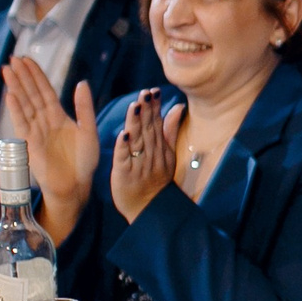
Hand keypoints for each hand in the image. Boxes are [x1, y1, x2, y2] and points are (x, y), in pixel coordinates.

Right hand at [3, 58, 96, 238]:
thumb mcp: (89, 131)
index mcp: (59, 117)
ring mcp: (36, 132)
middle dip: (22, 76)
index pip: (45, 91)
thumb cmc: (84, 162)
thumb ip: (84, 108)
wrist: (76, 186)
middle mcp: (45, 122)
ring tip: (7, 70)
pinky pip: (22, 123)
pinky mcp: (30, 144)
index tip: (27, 59)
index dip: (36, 75)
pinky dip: (16, 110)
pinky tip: (10, 95)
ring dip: (16, 88)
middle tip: (13, 58)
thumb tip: (82, 82)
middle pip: (31, 94)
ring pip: (24, 105)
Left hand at [107, 89, 179, 222]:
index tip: (153, 91)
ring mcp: (138, 164)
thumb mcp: (168, 154)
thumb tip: (178, 107)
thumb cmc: (155, 179)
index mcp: (160, 148)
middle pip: (148, 130)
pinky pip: (125, 159)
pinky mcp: (125, 174)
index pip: (157, 124)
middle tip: (144, 94)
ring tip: (134, 107)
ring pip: (137, 141)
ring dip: (136, 124)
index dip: (155, 108)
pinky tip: (123, 134)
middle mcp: (151, 154)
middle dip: (146, 111)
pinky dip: (124, 147)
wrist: (148, 209)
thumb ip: (170, 129)